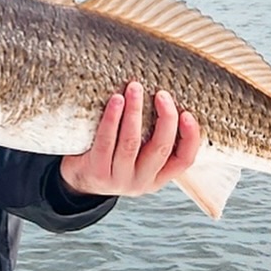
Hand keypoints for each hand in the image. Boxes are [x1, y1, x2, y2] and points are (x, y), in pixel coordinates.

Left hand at [60, 81, 199, 197]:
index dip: (190, 137)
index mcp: (158, 177)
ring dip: (135, 112)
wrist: (79, 180)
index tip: (187, 113)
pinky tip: (116, 100)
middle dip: (165, 118)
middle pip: (160, 148)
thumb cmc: (114, 158)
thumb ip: (153, 139)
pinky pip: (106, 141)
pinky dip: (112, 118)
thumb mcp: (139, 157)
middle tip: (162, 94)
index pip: (184, 159)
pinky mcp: (97, 172)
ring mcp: (119, 179)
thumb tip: (168, 99)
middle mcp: (142, 181)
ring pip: (131, 143)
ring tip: (135, 88)